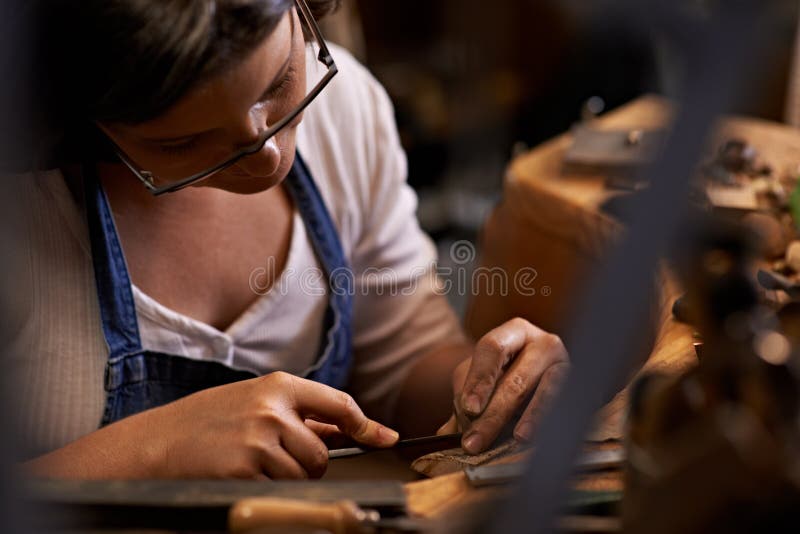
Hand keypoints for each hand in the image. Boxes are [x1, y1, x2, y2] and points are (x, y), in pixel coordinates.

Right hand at [146, 371, 397, 478]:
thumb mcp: (251, 402)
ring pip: (305, 474)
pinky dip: (268, 489)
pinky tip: (241, 476)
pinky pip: (281, 489)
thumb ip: (296, 413)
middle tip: (274, 459)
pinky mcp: (246, 469)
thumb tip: (345, 428)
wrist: (153, 444)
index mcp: (278, 386)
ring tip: (252, 465)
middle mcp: (273, 409)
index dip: (366, 425)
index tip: (385, 438)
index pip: (338, 404)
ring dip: (289, 479)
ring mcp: (259, 439)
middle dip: (307, 463)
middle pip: (322, 452)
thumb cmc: (203, 423)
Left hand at [437, 318, 568, 453]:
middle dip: (493, 414)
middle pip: (516, 378)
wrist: (550, 386)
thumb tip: (446, 435)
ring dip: (530, 418)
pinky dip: (553, 423)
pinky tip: (541, 439)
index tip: (469, 408)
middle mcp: (543, 343)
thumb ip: (464, 404)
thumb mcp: (484, 384)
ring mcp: (567, 364)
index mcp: (513, 333)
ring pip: (547, 390)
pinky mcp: (585, 388)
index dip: (479, 378)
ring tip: (516, 439)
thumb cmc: (508, 381)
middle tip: (475, 443)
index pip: (491, 348)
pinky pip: (569, 405)